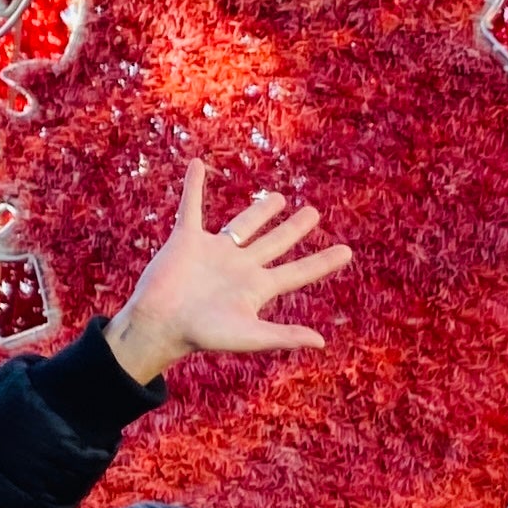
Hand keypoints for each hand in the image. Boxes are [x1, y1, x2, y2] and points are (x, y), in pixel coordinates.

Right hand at [102, 162, 351, 382]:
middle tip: (313, 212)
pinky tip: (198, 165)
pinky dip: (193, 186)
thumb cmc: (203, 334)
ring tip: (279, 198)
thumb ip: (284, 335)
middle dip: (295, 228)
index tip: (347, 252)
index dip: (322, 262)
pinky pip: (191, 206)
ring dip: (259, 210)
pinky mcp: (186, 239)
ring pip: (243, 224)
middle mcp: (240, 266)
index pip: (298, 272)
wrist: (160, 323)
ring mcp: (214, 251)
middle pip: (275, 242)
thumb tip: (321, 342)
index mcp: (257, 288)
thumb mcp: (249, 335)